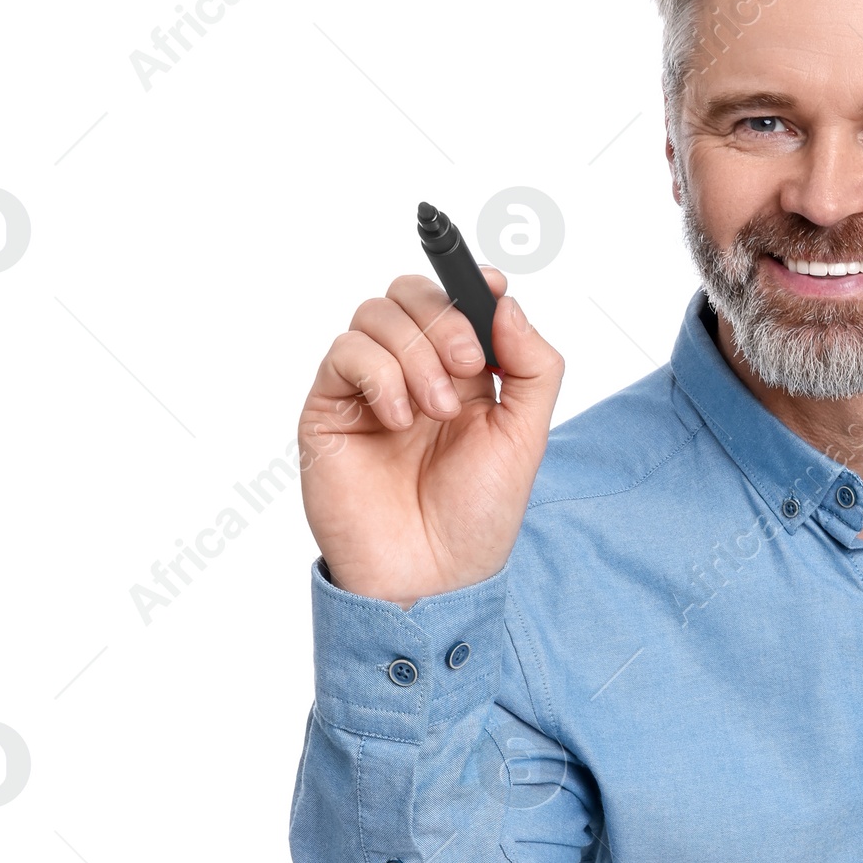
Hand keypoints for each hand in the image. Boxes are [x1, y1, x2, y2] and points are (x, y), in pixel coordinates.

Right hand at [297, 268, 563, 604]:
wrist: (430, 577)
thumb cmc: (475, 520)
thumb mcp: (526, 439)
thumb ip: (533, 367)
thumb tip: (507, 303)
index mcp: (461, 376)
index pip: (454, 300)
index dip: (471, 285)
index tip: (494, 289)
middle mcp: (411, 374)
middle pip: (410, 294)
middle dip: (444, 320)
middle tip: (469, 368)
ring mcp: (368, 389)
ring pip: (376, 314)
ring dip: (415, 354)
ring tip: (436, 412)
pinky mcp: (330, 409)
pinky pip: (345, 353)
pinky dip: (380, 374)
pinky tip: (400, 420)